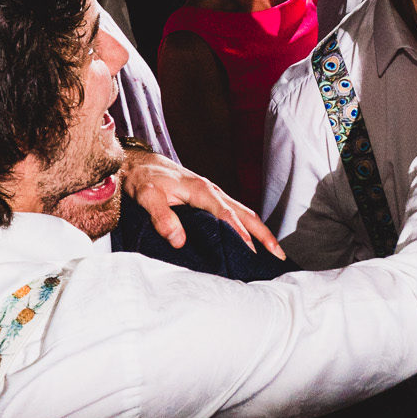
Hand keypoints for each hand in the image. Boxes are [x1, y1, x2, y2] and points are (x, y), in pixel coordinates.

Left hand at [120, 148, 283, 258]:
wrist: (138, 162)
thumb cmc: (143, 178)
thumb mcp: (147, 197)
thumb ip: (162, 217)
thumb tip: (179, 240)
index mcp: (201, 190)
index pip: (227, 214)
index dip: (239, 234)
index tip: (251, 253)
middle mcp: (212, 190)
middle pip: (245, 213)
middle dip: (264, 234)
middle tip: (278, 254)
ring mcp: (212, 194)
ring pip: (243, 212)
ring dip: (259, 231)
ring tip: (271, 251)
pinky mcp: (208, 199)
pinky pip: (234, 212)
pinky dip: (246, 226)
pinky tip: (248, 239)